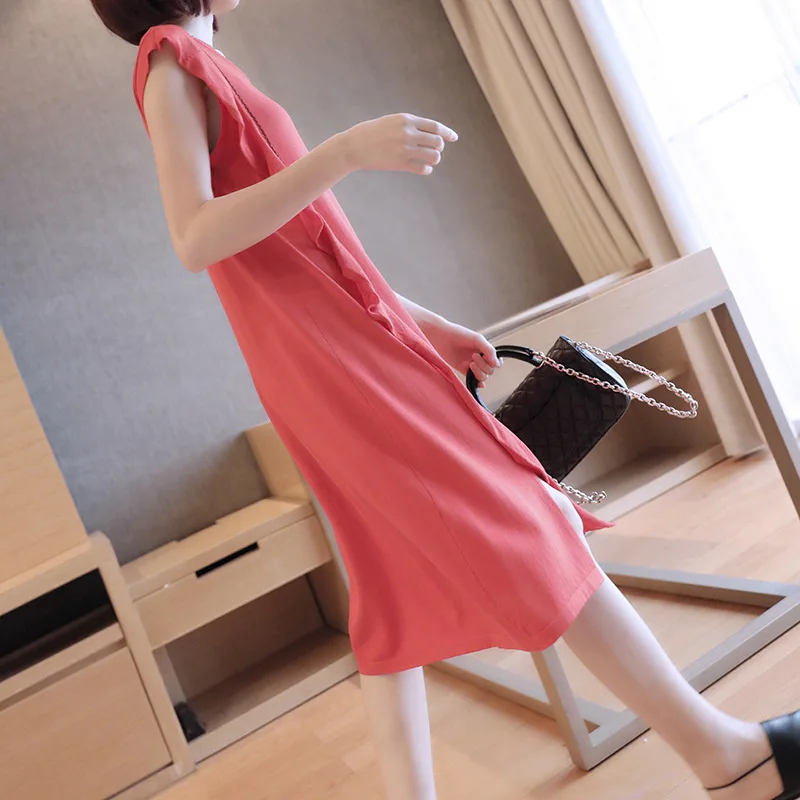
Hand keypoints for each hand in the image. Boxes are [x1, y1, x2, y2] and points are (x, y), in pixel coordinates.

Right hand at [339, 114, 457, 175]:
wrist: (354, 146)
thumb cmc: (372, 133)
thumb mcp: (391, 121)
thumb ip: (409, 124)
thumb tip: (429, 132)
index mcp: (406, 119)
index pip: (435, 126)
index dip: (447, 133)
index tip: (454, 138)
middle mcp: (408, 133)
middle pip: (437, 142)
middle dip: (439, 147)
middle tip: (434, 150)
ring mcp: (404, 149)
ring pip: (433, 156)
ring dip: (434, 159)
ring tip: (428, 160)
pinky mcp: (400, 163)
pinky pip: (422, 169)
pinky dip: (426, 169)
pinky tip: (424, 169)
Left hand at [422, 319, 501, 386]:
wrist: (441, 336)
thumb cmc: (458, 334)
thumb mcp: (477, 339)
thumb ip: (489, 350)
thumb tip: (497, 364)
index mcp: (485, 350)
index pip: (496, 362)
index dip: (494, 362)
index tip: (486, 357)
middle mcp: (480, 358)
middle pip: (490, 370)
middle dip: (483, 365)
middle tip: (473, 356)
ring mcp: (471, 365)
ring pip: (483, 376)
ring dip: (479, 372)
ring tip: (470, 363)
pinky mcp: (463, 370)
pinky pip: (473, 380)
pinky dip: (477, 383)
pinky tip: (477, 383)